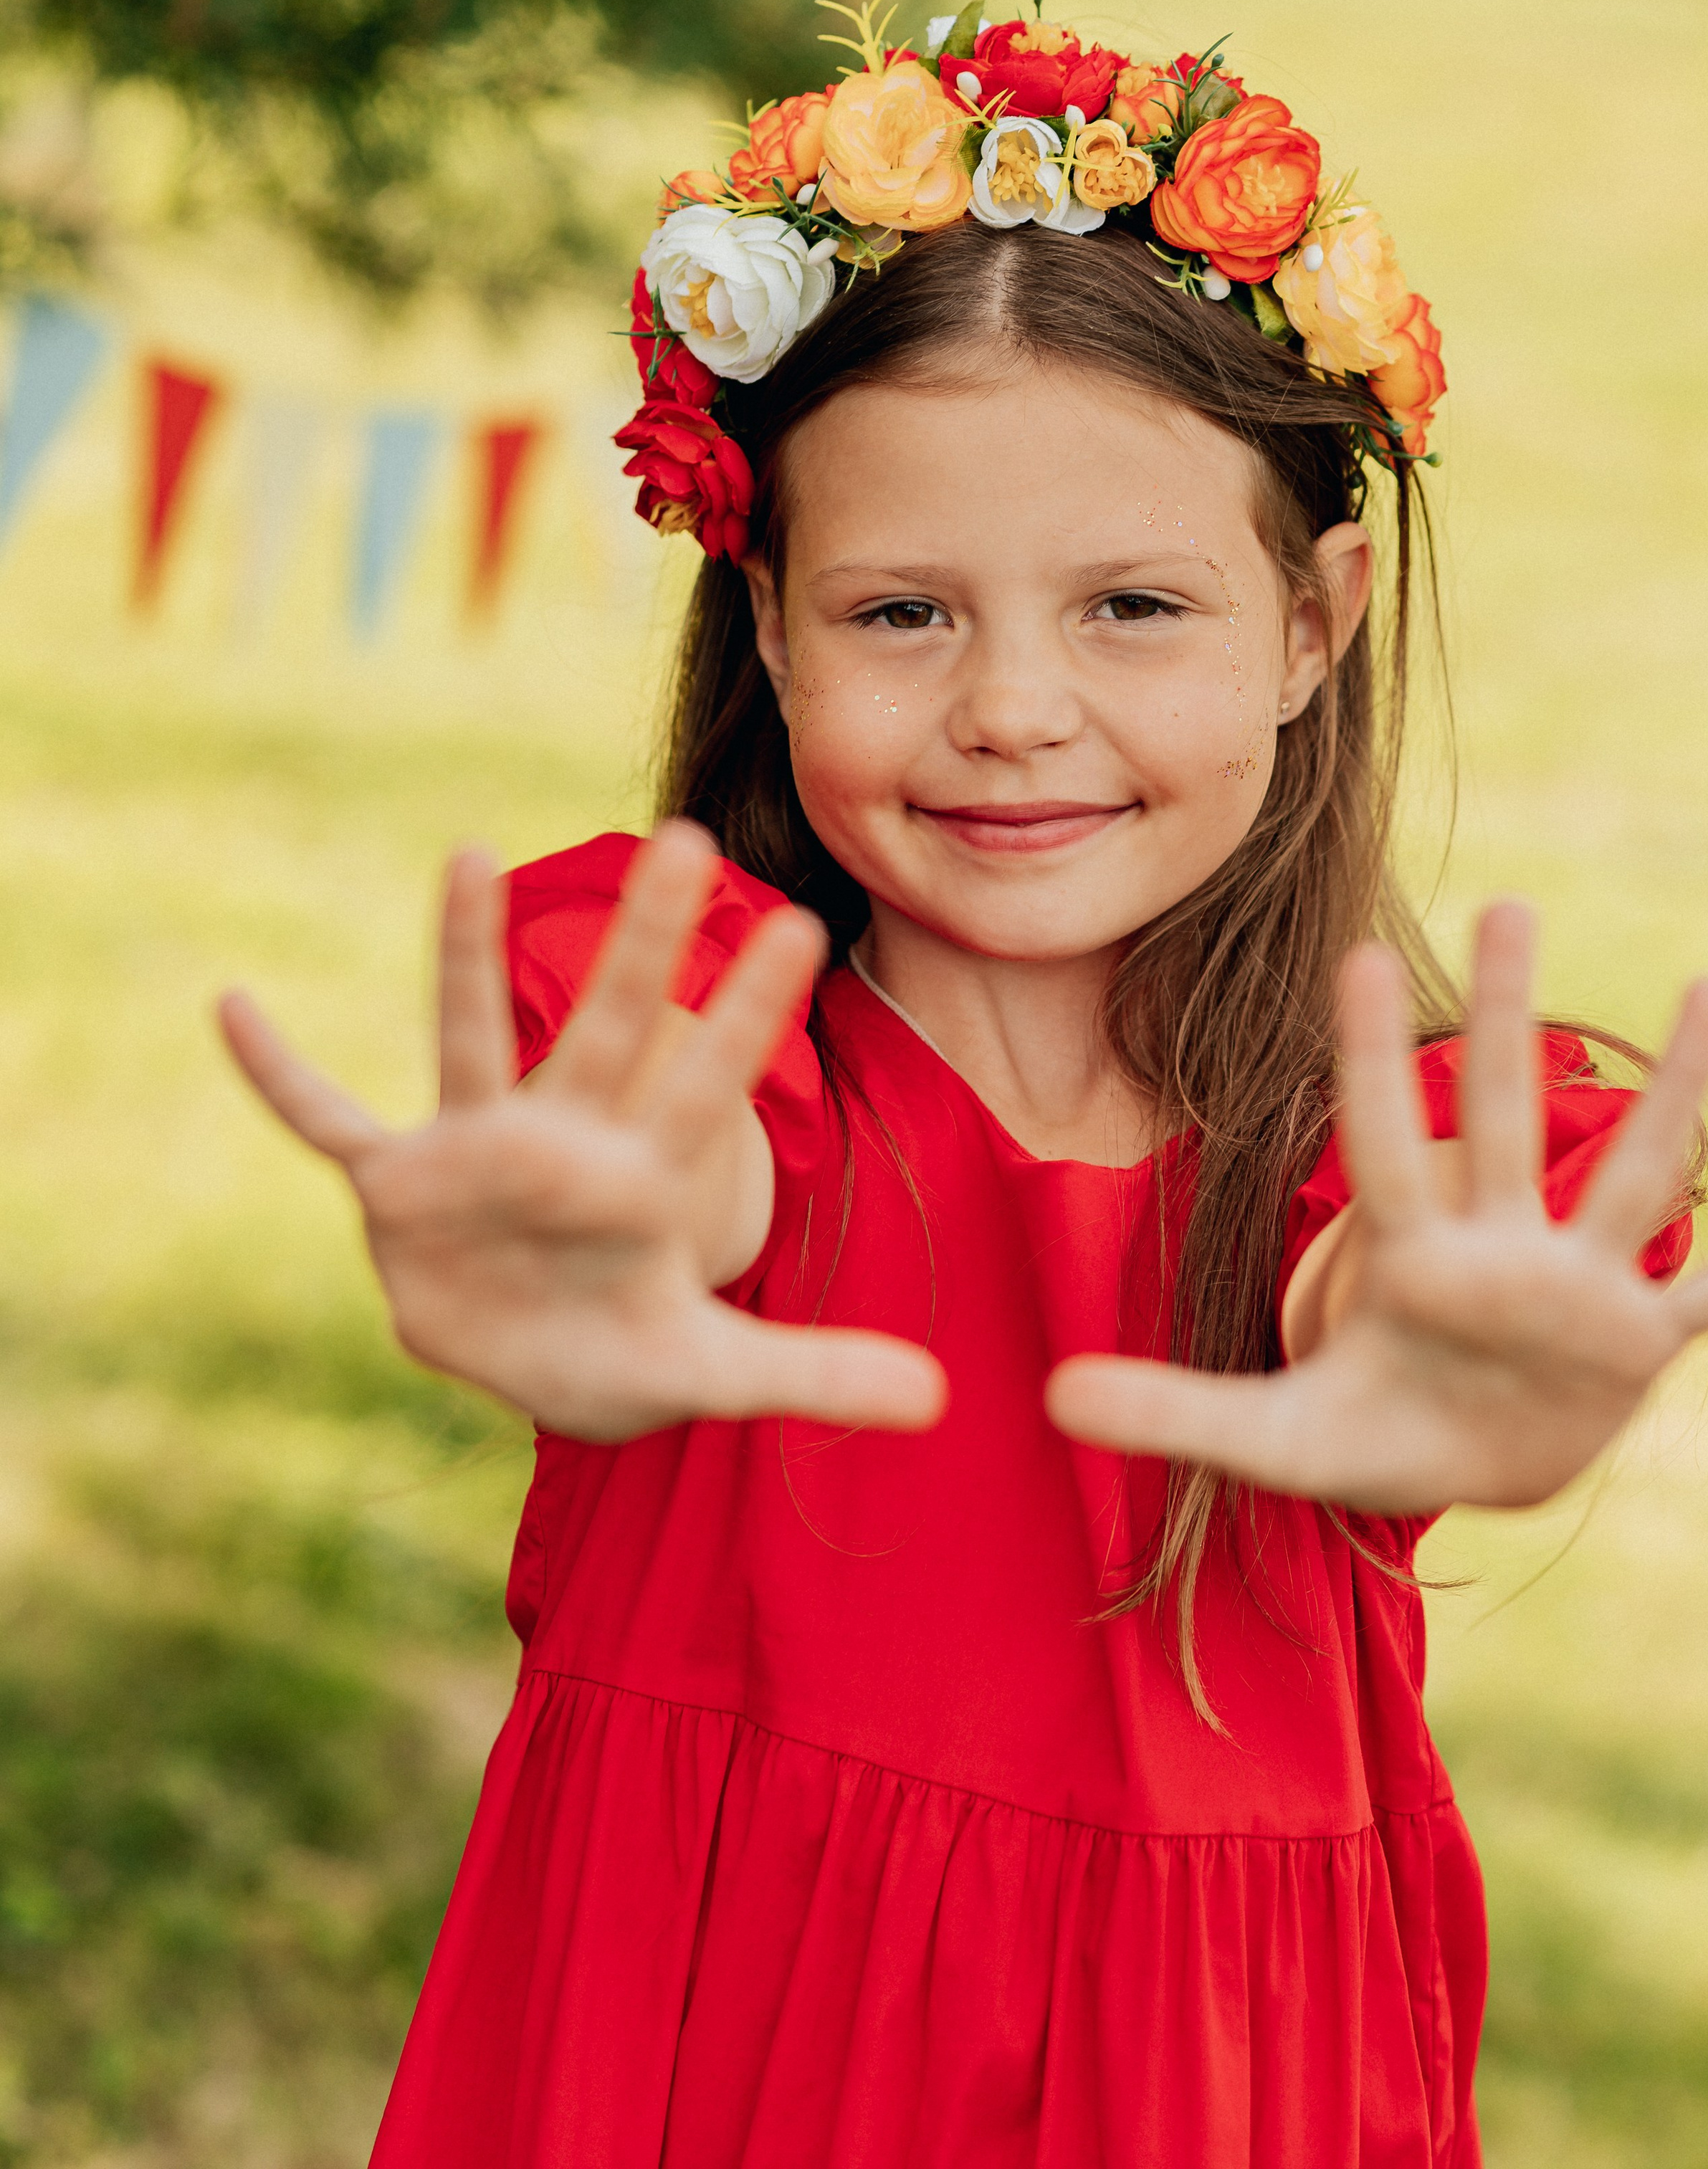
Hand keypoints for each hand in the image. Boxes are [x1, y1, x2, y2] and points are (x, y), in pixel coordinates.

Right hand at [219, 821, 946, 1442]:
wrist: (526, 1366)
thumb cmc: (619, 1349)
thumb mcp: (712, 1371)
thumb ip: (815, 1375)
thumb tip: (942, 1405)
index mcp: (645, 1179)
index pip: (709, 1083)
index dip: (748, 1014)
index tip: (799, 925)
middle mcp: (567, 1140)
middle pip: (611, 1027)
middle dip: (643, 941)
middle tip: (687, 837)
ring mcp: (479, 1152)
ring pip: (474, 1037)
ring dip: (467, 953)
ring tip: (470, 853)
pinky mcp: (399, 1184)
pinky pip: (330, 1120)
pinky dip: (281, 1075)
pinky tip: (232, 1008)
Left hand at [1046, 901, 1707, 1512]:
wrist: (1462, 1470)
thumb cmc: (1372, 1430)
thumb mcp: (1273, 1437)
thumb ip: (1170, 1413)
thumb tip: (1041, 1398)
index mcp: (1408, 1259)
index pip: (1380, 1140)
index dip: (1370, 1057)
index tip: (1358, 956)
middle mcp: (1497, 1248)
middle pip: (1499, 1117)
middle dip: (1505, 1017)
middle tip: (1508, 900)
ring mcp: (1576, 1290)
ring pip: (1628, 1175)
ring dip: (1673, 1093)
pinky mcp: (1638, 1342)